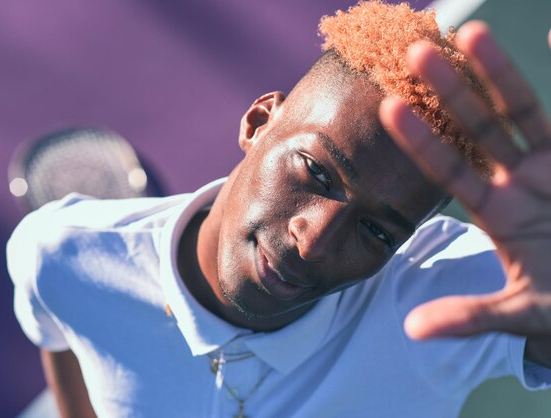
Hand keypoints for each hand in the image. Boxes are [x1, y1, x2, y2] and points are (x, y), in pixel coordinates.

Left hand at [379, 22, 550, 342]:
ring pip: (521, 111)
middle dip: (449, 93)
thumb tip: (412, 331)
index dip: (421, 141)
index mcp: (496, 212)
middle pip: (477, 128)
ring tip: (470, 33)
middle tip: (415, 53)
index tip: (389, 109)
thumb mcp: (520, 311)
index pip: (449, 170)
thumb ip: (469, 316)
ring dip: (497, 73)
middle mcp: (518, 179)